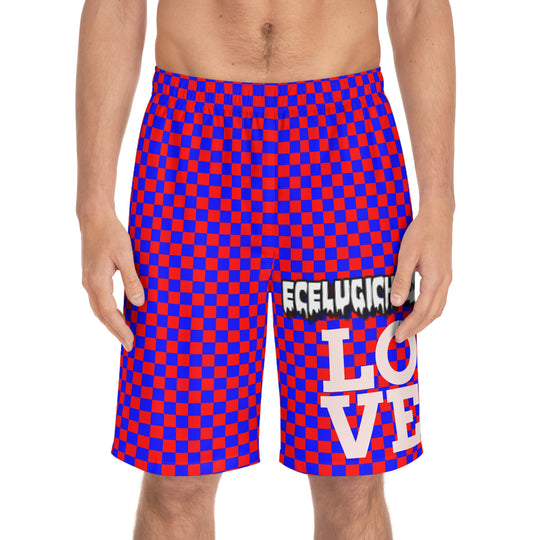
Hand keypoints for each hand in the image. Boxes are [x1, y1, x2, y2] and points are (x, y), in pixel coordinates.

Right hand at [80, 211, 144, 350]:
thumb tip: (139, 303)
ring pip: (99, 309)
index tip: (131, 342)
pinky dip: (108, 312)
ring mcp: (89, 280)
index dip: (121, 329)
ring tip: (125, 334)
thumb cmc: (111, 234)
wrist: (94, 217)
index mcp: (97, 281)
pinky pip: (99, 300)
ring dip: (111, 323)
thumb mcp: (126, 256)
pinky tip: (119, 314)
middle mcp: (90, 284)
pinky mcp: (91, 276)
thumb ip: (132, 280)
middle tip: (130, 345)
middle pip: (102, 315)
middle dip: (116, 331)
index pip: (110, 313)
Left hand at [390, 196, 453, 342]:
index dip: (410, 325)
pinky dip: (428, 310)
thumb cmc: (421, 233)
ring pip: (437, 308)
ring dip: (423, 320)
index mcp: (436, 280)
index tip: (399, 334)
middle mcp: (445, 282)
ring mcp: (446, 279)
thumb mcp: (407, 256)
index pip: (422, 311)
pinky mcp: (444, 274)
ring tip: (409, 328)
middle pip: (432, 314)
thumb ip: (402, 280)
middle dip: (417, 327)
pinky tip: (417, 310)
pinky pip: (438, 299)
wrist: (438, 216)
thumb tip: (397, 302)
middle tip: (401, 336)